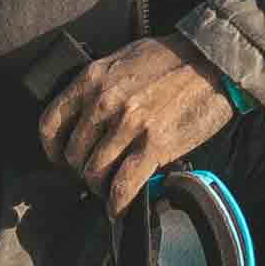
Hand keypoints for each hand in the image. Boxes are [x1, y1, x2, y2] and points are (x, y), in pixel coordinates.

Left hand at [40, 38, 233, 206]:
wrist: (214, 59)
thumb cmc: (172, 57)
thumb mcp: (123, 58)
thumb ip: (100, 84)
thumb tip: (86, 114)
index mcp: (92, 79)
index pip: (51, 124)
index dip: (52, 150)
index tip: (60, 159)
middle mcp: (104, 102)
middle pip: (74, 155)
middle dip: (82, 171)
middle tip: (95, 175)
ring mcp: (129, 124)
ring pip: (95, 172)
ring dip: (100, 187)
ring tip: (109, 190)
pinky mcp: (154, 144)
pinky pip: (124, 184)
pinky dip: (118, 202)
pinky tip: (119, 208)